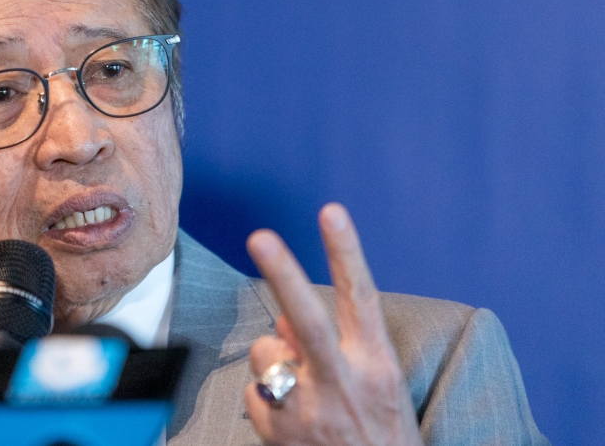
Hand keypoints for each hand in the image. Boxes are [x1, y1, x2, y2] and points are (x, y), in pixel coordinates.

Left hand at [244, 203, 423, 445]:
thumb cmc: (379, 434)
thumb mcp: (373, 386)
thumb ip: (334, 344)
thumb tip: (285, 318)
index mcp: (377, 366)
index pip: (361, 298)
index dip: (346, 252)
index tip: (332, 212)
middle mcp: (344, 384)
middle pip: (307, 318)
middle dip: (283, 273)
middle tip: (260, 236)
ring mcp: (308, 411)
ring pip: (266, 351)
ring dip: (274, 360)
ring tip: (302, 391)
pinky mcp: (280, 435)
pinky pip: (254, 391)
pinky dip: (265, 399)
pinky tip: (291, 420)